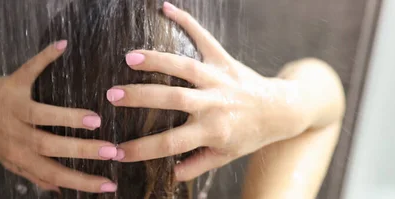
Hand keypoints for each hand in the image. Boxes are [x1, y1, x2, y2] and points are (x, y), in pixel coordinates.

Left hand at [0, 41, 118, 192]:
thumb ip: (33, 174)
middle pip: (51, 146)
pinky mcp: (11, 84)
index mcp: (19, 155)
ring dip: (68, 117)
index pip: (55, 173)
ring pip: (41, 115)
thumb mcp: (8, 159)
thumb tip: (60, 189)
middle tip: (111, 150)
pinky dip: (44, 58)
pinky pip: (29, 70)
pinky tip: (62, 47)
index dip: (82, 182)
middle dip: (82, 150)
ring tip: (95, 120)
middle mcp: (16, 134)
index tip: (108, 184)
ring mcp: (13, 108)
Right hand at [110, 2, 310, 180]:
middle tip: (113, 96)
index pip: (171, 143)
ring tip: (130, 58)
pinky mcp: (224, 60)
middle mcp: (215, 103)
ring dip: (157, 60)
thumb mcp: (225, 156)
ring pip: (185, 67)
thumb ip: (197, 163)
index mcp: (213, 130)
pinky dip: (186, 21)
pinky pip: (204, 38)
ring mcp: (219, 78)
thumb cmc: (250, 135)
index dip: (142, 149)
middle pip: (173, 99)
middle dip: (141, 97)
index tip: (118, 151)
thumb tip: (169, 174)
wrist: (281, 110)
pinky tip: (166, 9)